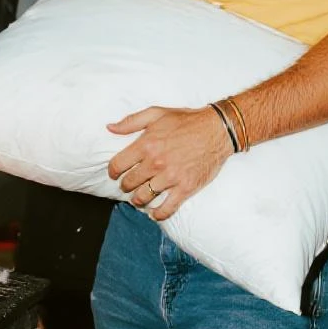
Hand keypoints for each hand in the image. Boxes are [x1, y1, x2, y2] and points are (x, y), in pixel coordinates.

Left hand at [106, 104, 230, 221]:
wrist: (217, 130)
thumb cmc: (186, 121)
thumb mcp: (156, 114)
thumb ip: (131, 121)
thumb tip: (110, 127)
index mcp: (146, 144)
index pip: (118, 165)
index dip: (113, 171)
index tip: (115, 174)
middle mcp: (156, 163)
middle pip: (129, 183)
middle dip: (125, 186)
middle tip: (128, 185)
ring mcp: (171, 177)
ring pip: (143, 197)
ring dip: (138, 200)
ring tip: (139, 198)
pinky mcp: (185, 188)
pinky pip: (166, 208)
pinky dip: (157, 214)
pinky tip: (154, 213)